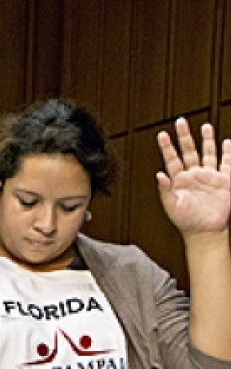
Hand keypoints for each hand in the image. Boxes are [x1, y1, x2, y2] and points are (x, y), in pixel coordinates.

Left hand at [157, 118, 230, 236]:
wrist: (205, 231)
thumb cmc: (186, 221)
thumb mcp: (172, 206)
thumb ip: (165, 190)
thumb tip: (158, 175)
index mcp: (179, 180)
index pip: (171, 159)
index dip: (167, 147)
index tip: (162, 134)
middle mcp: (194, 175)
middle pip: (189, 150)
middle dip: (185, 136)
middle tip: (180, 121)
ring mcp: (209, 177)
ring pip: (208, 153)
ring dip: (207, 140)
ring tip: (205, 126)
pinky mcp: (225, 181)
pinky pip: (227, 164)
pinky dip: (228, 153)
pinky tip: (227, 142)